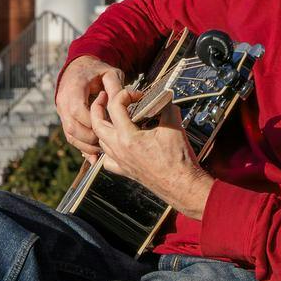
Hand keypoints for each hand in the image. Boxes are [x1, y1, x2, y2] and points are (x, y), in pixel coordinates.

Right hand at [55, 55, 123, 157]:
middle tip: (111, 137)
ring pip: (70, 135)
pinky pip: (70, 137)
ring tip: (106, 147)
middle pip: (72, 127)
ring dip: (88, 144)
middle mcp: (63, 101)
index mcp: (73, 88)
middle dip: (92, 137)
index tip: (110, 121)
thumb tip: (137, 97)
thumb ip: (119, 88)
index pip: (78, 110)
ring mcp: (61, 112)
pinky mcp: (64, 120)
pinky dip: (83, 147)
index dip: (93, 121)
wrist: (79, 69)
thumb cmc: (96, 71)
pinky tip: (96, 153)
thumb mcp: (109, 74)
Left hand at [90, 88, 213, 219]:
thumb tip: (165, 98)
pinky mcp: (125, 171)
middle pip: (97, 124)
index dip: (125, 95)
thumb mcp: (174, 127)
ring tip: (111, 117)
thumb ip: (167, 107)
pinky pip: (107, 160)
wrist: (183, 186)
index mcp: (128, 137)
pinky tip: (116, 144)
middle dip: (98, 107)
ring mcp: (120, 162)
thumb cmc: (178, 160)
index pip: (115, 107)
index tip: (138, 95)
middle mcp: (119, 150)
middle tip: (103, 97)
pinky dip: (107, 150)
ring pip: (100, 141)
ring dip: (103, 126)